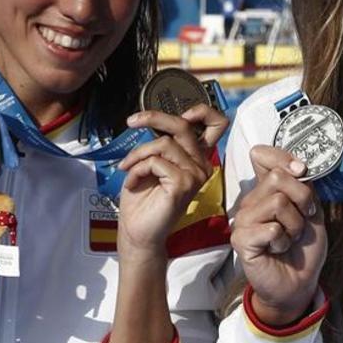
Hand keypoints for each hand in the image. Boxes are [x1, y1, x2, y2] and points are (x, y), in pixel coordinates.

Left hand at [116, 103, 227, 258]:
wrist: (137, 232)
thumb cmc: (142, 200)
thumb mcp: (151, 162)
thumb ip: (161, 144)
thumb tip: (154, 121)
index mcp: (195, 158)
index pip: (215, 125)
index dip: (201, 111)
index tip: (180, 113)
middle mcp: (200, 165)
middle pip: (183, 126)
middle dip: (154, 117)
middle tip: (132, 122)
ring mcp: (195, 175)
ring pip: (164, 143)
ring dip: (138, 153)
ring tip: (127, 168)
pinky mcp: (183, 184)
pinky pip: (156, 161)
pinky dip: (137, 169)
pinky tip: (132, 182)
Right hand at [230, 145, 326, 325]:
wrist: (300, 282)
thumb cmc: (304, 248)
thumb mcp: (311, 211)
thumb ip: (303, 187)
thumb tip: (297, 166)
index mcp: (266, 190)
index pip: (262, 156)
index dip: (282, 157)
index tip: (301, 171)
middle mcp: (252, 201)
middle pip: (277, 177)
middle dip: (302, 200)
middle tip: (302, 221)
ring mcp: (244, 220)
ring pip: (278, 203)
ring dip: (294, 225)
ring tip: (289, 239)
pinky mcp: (242, 240)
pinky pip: (272, 229)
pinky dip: (284, 241)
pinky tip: (277, 250)